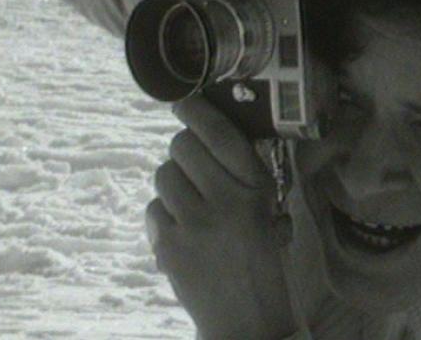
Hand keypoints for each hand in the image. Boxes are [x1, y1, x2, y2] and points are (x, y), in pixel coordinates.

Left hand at [146, 95, 295, 339]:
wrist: (249, 321)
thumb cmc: (260, 259)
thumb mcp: (266, 210)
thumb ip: (240, 175)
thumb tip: (204, 133)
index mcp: (255, 190)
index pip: (220, 135)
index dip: (197, 112)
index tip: (183, 102)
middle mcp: (226, 201)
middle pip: (181, 147)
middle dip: (183, 150)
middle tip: (193, 167)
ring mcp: (194, 225)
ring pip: (163, 175)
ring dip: (172, 184)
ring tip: (190, 205)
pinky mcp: (169, 247)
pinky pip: (154, 209)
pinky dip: (164, 216)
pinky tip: (183, 233)